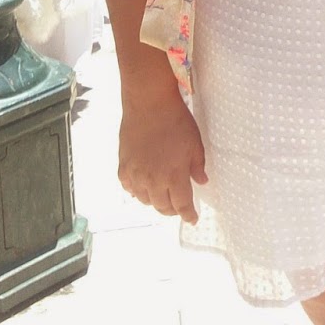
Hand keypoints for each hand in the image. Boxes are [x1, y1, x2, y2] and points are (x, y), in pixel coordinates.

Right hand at [118, 87, 207, 225]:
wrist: (149, 104)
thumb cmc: (176, 121)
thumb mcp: (195, 144)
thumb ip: (198, 166)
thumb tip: (201, 182)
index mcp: (174, 176)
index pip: (182, 205)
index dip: (188, 215)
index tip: (192, 219)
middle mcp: (153, 180)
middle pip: (163, 207)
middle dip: (173, 209)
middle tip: (178, 206)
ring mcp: (136, 175)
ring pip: (145, 200)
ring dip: (155, 201)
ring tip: (162, 194)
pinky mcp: (123, 167)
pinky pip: (129, 188)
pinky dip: (137, 191)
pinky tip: (143, 186)